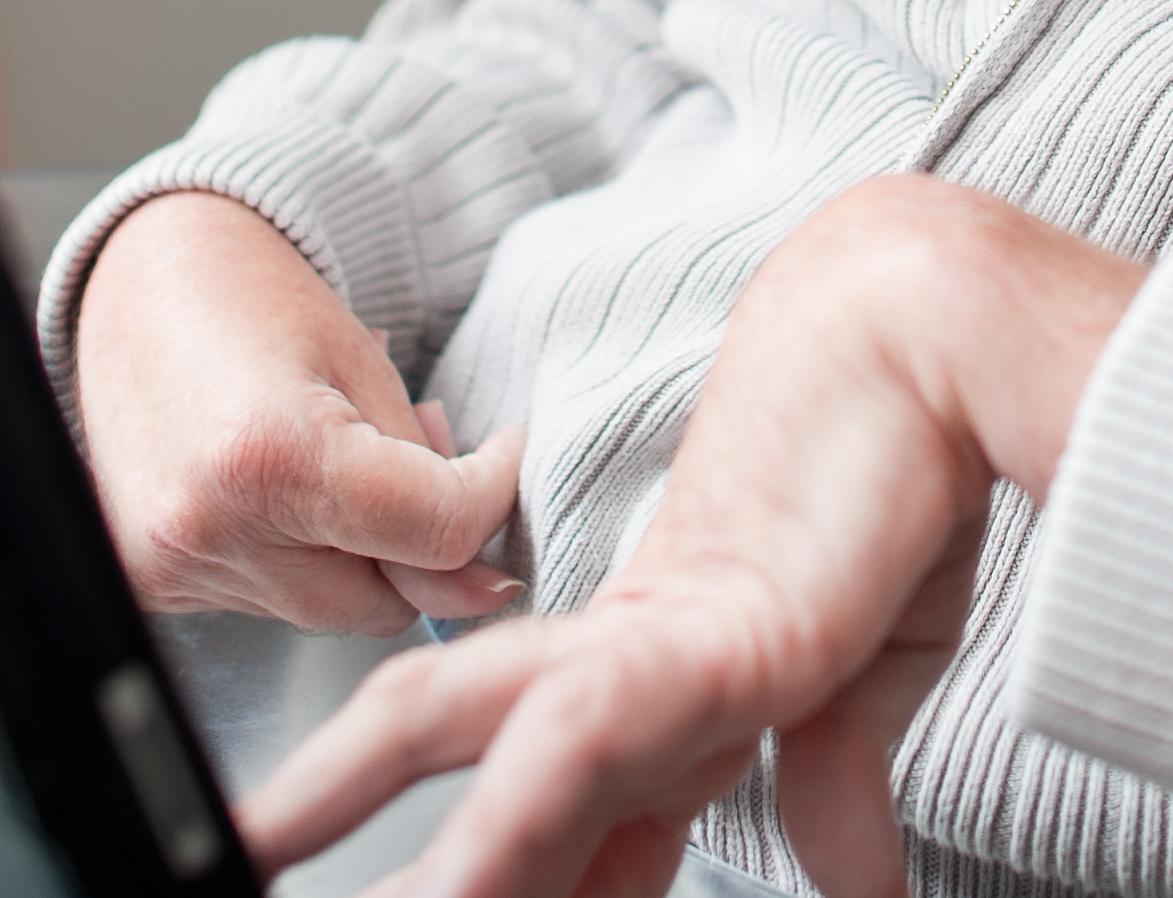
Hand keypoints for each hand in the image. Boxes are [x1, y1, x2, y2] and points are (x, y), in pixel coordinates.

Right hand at [76, 191, 526, 631]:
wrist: (140, 280)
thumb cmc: (255, 300)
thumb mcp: (367, 365)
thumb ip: (432, 479)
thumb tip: (485, 586)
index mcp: (270, 455)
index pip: (436, 533)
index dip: (492, 494)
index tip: (503, 454)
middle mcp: (209, 526)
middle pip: (386, 600)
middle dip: (415, 540)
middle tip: (398, 453)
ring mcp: (172, 564)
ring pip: (331, 609)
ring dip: (354, 552)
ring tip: (328, 457)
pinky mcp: (155, 583)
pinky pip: (270, 601)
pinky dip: (293, 557)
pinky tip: (274, 486)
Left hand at [242, 177, 1142, 897]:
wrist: (928, 330)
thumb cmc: (900, 471)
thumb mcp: (862, 666)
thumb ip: (833, 775)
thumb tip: (858, 882)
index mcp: (653, 677)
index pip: (554, 819)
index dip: (496, 880)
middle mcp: (621, 664)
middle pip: (455, 768)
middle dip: (362, 829)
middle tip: (244, 863)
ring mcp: (645, 649)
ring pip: (465, 754)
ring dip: (389, 838)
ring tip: (270, 866)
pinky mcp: (696, 639)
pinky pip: (570, 745)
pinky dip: (509, 831)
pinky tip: (456, 892)